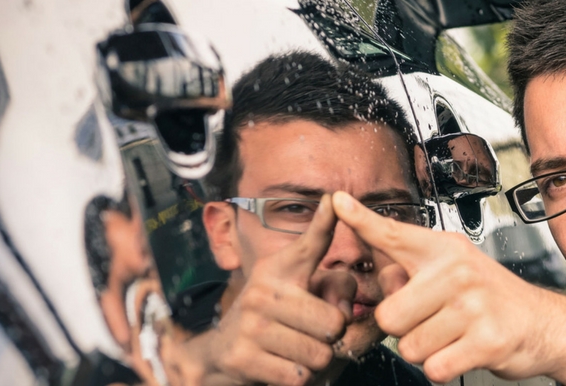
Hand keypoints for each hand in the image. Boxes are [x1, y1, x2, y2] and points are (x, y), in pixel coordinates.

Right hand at [197, 194, 357, 385]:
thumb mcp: (301, 293)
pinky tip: (281, 365)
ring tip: (295, 349)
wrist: (221, 351)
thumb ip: (336, 291)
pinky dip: (298, 378)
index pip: (310, 244)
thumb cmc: (275, 318)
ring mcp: (251, 324)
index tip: (334, 199)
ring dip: (315, 360)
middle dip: (332, 336)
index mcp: (280, 269)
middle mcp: (263, 290)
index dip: (325, 222)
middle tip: (312, 333)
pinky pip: (298, 376)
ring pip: (319, 354)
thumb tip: (344, 310)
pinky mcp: (243, 356)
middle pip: (334, 323)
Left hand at [331, 191, 565, 382]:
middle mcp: (457, 270)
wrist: (543, 324)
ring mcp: (474, 304)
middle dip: (404, 330)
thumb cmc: (490, 298)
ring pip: (410, 347)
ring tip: (453, 335)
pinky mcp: (487, 339)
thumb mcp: (453, 270)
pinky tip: (463, 352)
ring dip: (426, 352)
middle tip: (433, 322)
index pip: (392, 233)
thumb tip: (376, 271)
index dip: (361, 220)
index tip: (337, 201)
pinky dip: (444, 369)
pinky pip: (435, 368)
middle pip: (389, 316)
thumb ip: (413, 271)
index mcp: (443, 250)